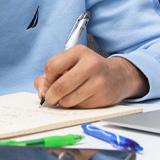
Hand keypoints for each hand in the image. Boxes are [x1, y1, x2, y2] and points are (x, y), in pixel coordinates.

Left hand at [34, 45, 148, 108]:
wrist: (118, 76)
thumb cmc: (89, 70)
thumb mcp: (70, 65)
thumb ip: (49, 76)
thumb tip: (41, 92)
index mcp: (79, 52)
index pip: (51, 66)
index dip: (48, 78)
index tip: (52, 80)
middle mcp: (90, 64)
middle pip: (59, 86)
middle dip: (51, 96)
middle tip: (51, 98)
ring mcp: (98, 82)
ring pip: (68, 100)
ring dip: (63, 103)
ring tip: (69, 97)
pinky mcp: (103, 97)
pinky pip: (79, 107)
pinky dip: (75, 107)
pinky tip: (81, 99)